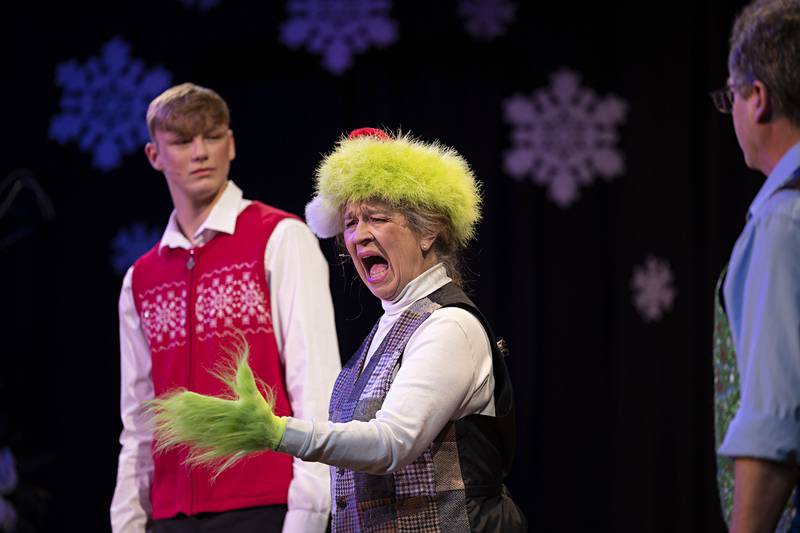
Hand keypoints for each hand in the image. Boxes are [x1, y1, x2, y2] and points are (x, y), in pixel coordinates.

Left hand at [148, 338, 286, 472]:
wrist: (269, 436)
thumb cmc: (261, 414)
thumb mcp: (255, 395)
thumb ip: (246, 380)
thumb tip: (243, 362)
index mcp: (230, 411)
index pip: (206, 405)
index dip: (192, 401)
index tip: (180, 396)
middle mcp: (222, 425)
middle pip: (196, 418)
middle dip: (180, 413)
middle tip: (166, 407)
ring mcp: (219, 436)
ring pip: (195, 431)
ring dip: (179, 426)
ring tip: (166, 421)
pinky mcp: (219, 444)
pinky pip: (199, 443)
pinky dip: (187, 439)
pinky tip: (177, 436)